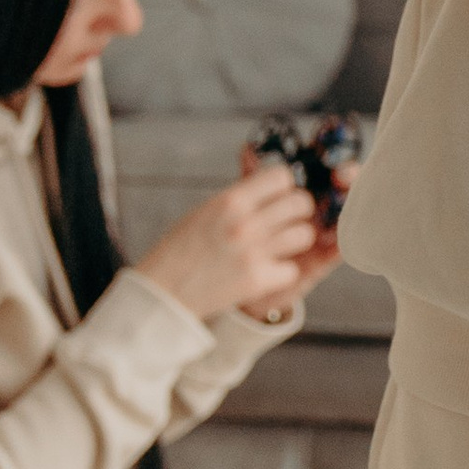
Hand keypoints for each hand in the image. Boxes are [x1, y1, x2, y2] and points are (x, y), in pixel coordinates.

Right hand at [136, 161, 328, 324]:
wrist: (164, 291)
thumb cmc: (180, 249)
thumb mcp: (206, 210)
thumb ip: (239, 197)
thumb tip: (269, 184)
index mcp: (231, 200)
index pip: (282, 177)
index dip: (284, 186)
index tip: (278, 197)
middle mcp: (246, 222)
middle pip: (301, 203)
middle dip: (297, 212)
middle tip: (286, 222)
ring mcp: (254, 252)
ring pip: (304, 235)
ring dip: (294, 241)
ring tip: (278, 247)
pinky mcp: (258, 280)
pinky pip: (292, 269)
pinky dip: (281, 272)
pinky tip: (266, 271)